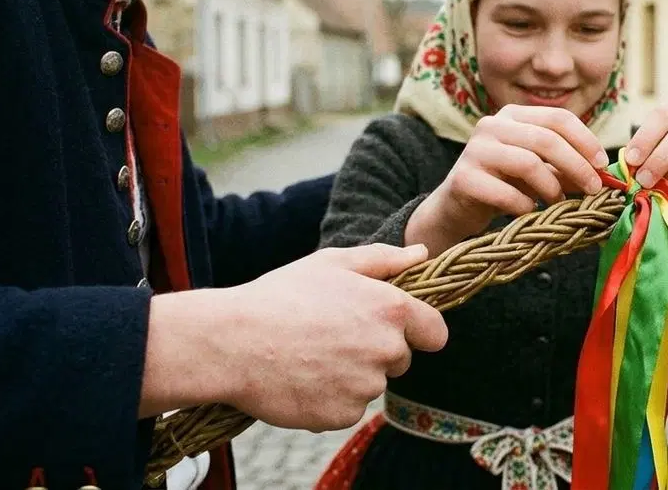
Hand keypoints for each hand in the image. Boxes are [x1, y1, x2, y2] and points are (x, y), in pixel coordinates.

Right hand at [141, 243, 447, 431]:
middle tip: (331, 333)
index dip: (417, 330)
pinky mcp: (343, 414)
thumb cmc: (281, 296)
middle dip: (376, 349)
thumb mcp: (333, 263)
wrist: (232, 342)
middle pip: (400, 359)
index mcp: (391, 309)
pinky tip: (303, 377)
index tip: (395, 328)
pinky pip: (348, 408)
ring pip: (372, 383)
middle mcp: (386, 349)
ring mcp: (366, 386)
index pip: (435, 332)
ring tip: (310, 353)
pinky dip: (331, 397)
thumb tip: (421, 254)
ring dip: (351, 374)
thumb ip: (385, 260)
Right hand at [406, 105, 608, 255]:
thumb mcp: (537, 171)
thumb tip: (604, 174)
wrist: (457, 207)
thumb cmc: (503, 185)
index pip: (557, 117)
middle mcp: (491, 125)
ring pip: (528, 163)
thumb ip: (565, 166)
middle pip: (546, 139)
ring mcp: (474, 150)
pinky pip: (506, 193)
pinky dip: (525, 206)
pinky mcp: (463, 178)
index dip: (585, 140)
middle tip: (593, 189)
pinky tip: (528, 212)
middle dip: (576, 166)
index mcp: (512, 115)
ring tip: (558, 203)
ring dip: (552, 188)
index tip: (602, 165)